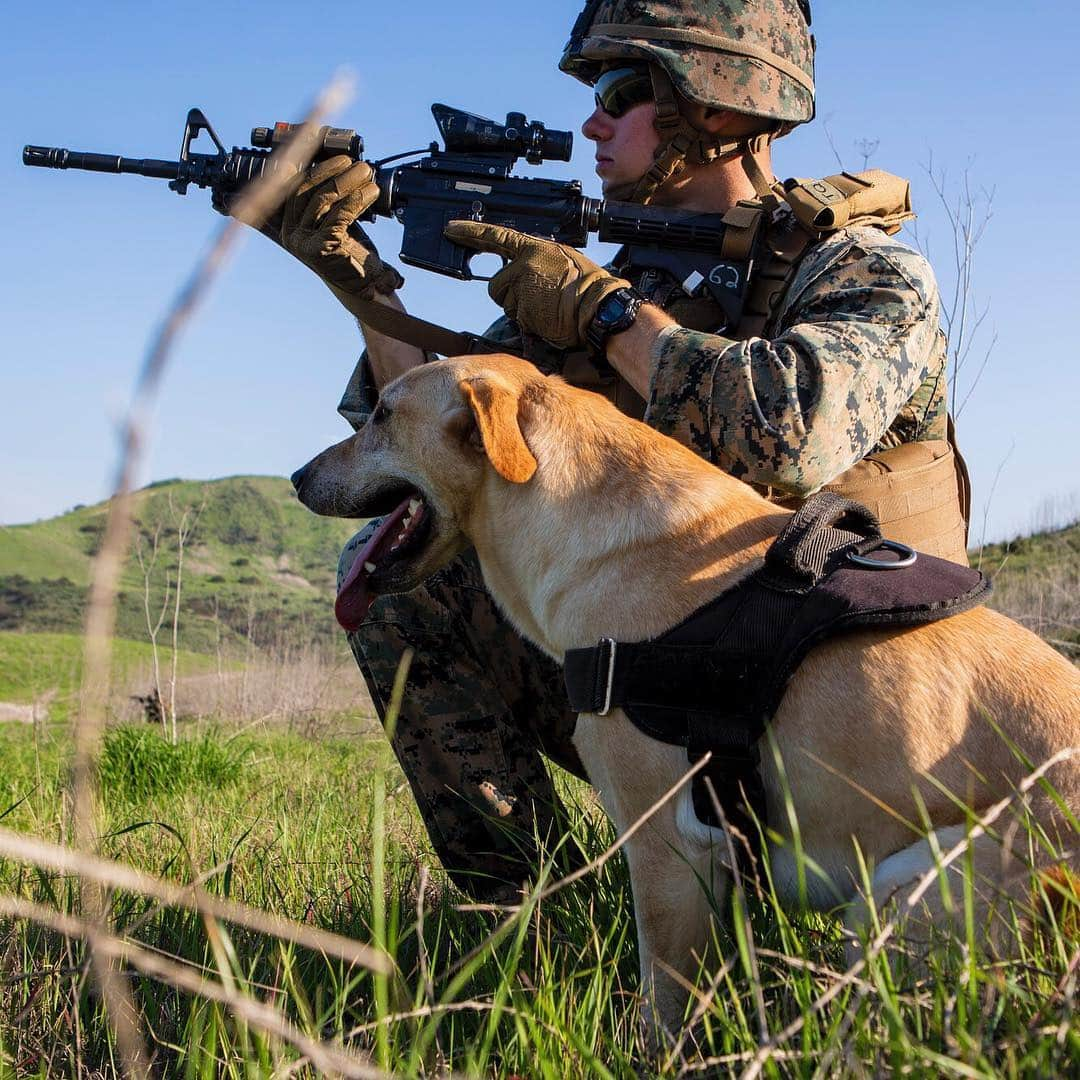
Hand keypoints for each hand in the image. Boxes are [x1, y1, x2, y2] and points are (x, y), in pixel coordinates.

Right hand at [246, 156, 402, 312]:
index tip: (320, 149)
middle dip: (330, 171)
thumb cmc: (352, 256)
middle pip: (305, 190)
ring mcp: (305, 243)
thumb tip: (330, 166)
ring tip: (366, 171)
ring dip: (347, 181)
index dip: (307, 168)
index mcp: (290, 227)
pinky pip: (339, 215)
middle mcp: (292, 235)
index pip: (293, 189)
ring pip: (323, 199)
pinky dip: (357, 199)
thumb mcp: (336, 225)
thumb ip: (328, 203)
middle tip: (353, 162)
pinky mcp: (322, 249)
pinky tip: (371, 191)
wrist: (366, 292)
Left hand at [443, 221, 628, 349]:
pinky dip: (529, 322)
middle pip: (496, 284)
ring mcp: (521, 289)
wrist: (598, 307)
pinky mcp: (522, 311)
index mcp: (533, 248)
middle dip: (510, 294)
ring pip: (505, 303)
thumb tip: (525, 266)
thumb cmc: (587, 285)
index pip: (495, 238)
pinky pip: (516, 319)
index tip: (451, 230)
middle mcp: (523, 266)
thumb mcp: (562, 258)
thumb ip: (538, 259)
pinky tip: (548, 316)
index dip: (470, 233)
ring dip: (520, 308)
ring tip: (547, 306)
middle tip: (537, 297)